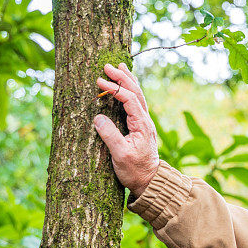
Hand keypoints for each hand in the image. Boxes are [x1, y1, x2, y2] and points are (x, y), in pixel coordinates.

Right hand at [93, 63, 159, 197]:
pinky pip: (136, 103)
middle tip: (108, 65)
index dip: (115, 89)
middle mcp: (146, 121)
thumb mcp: (121, 155)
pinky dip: (130, 91)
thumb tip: (98, 117)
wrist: (149, 181)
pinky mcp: (140, 126)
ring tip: (120, 66)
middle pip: (137, 93)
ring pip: (138, 96)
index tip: (100, 82)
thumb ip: (110, 136)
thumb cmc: (135, 170)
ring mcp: (144, 123)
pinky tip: (125, 86)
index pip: (129, 99)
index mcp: (142, 125)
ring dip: (129, 81)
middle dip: (123, 78)